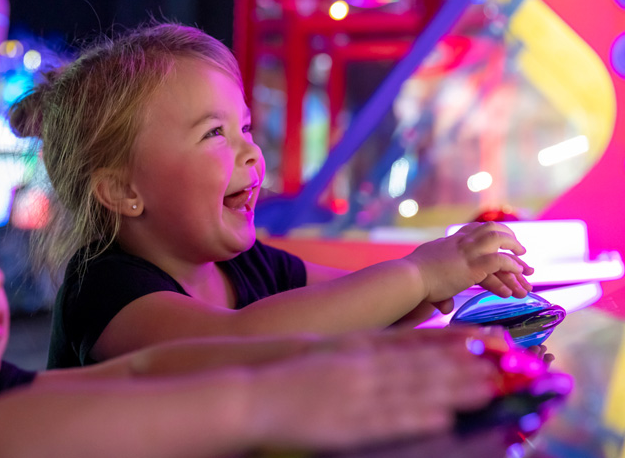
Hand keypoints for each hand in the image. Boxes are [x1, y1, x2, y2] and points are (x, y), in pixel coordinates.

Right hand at [250, 328, 497, 449]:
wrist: (257, 385)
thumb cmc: (295, 369)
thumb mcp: (336, 349)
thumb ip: (367, 350)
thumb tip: (398, 351)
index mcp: (364, 347)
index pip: (419, 343)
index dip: (455, 342)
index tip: (488, 341)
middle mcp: (368, 365)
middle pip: (425, 365)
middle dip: (467, 366)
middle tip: (505, 366)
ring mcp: (360, 392)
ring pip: (415, 389)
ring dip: (454, 389)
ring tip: (488, 388)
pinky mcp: (349, 420)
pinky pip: (388, 419)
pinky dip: (418, 417)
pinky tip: (442, 417)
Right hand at [402, 222, 533, 312]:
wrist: (409, 277)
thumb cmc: (413, 277)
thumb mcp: (427, 275)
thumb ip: (440, 289)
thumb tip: (446, 306)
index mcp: (449, 241)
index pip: (473, 229)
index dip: (489, 233)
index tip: (501, 238)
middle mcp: (460, 242)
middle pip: (490, 228)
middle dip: (509, 236)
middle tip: (521, 250)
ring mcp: (467, 252)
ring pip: (498, 239)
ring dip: (514, 247)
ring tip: (525, 262)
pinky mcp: (472, 265)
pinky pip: (499, 260)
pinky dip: (511, 265)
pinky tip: (519, 273)